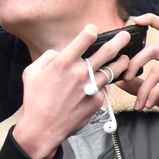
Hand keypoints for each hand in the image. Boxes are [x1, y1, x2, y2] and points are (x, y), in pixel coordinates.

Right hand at [12, 25, 130, 158]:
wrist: (43, 128)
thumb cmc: (35, 100)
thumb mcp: (32, 72)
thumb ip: (48, 57)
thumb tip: (61, 52)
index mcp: (63, 62)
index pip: (85, 37)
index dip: (92, 30)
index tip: (94, 30)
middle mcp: (80, 72)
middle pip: (108, 51)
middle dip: (120, 40)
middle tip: (126, 36)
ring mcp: (91, 87)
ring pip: (114, 69)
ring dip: (122, 62)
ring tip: (124, 58)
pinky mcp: (97, 101)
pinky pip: (105, 89)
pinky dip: (105, 85)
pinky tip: (103, 85)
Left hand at [117, 13, 158, 136]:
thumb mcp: (157, 93)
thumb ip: (139, 85)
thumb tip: (118, 79)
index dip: (151, 20)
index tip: (135, 20)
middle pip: (153, 48)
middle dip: (135, 63)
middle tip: (125, 78)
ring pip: (157, 69)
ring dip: (144, 89)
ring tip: (140, 104)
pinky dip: (154, 94)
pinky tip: (150, 104)